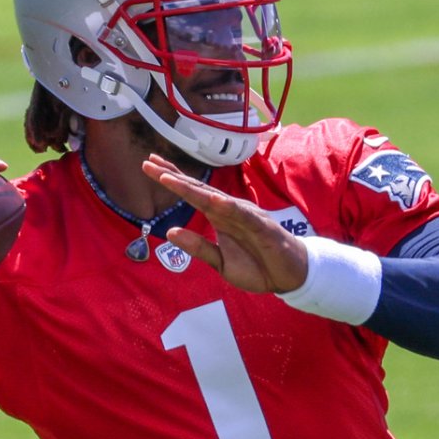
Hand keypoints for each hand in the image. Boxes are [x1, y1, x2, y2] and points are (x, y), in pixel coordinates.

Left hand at [142, 154, 306, 293]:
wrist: (289, 276)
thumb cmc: (256, 266)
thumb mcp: (220, 263)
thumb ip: (198, 247)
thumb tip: (170, 232)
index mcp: (219, 217)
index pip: (192, 193)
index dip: (172, 179)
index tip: (150, 165)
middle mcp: (229, 210)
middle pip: (198, 189)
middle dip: (173, 176)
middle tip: (149, 162)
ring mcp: (246, 216)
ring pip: (216, 199)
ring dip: (193, 189)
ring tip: (169, 179)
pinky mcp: (262, 227)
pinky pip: (244, 215)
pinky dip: (229, 207)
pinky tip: (214, 199)